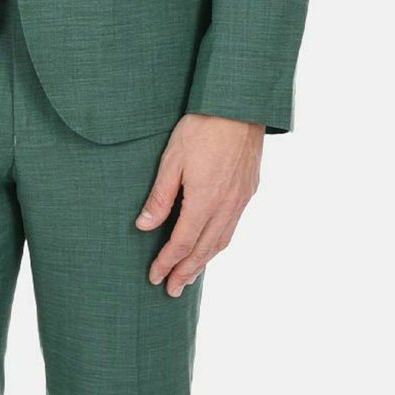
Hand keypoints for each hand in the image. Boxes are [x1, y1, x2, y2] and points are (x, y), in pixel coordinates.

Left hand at [135, 113, 264, 296]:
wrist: (240, 104)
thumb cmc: (202, 126)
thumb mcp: (172, 159)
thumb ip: (160, 196)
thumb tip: (145, 226)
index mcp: (205, 200)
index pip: (182, 243)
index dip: (167, 263)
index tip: (155, 278)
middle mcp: (226, 206)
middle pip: (204, 250)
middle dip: (186, 272)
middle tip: (172, 290)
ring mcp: (241, 199)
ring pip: (222, 241)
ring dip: (204, 262)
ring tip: (190, 275)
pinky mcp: (249, 189)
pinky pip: (232, 226)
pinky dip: (219, 243)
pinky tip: (211, 245)